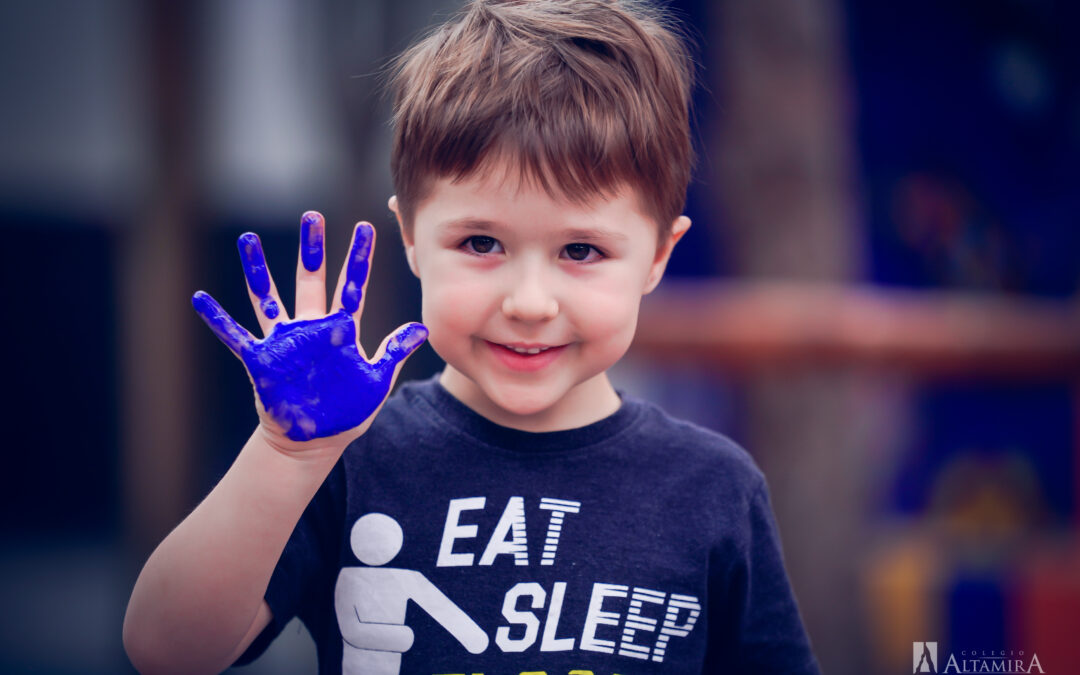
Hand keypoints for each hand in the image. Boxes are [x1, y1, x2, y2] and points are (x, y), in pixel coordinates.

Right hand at [192, 212, 426, 446]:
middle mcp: (310, 328)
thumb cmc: (346, 413)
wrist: (313, 443)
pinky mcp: (260, 360)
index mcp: (341, 331)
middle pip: (311, 279)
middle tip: (312, 215)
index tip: (365, 227)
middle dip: (312, 248)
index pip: (353, 286)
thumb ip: (394, 352)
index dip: (359, 258)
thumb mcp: (376, 382)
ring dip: (257, 268)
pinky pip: (234, 335)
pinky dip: (217, 319)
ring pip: (267, 296)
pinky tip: (199, 298)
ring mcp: (283, 341)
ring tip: (248, 238)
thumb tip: (423, 328)